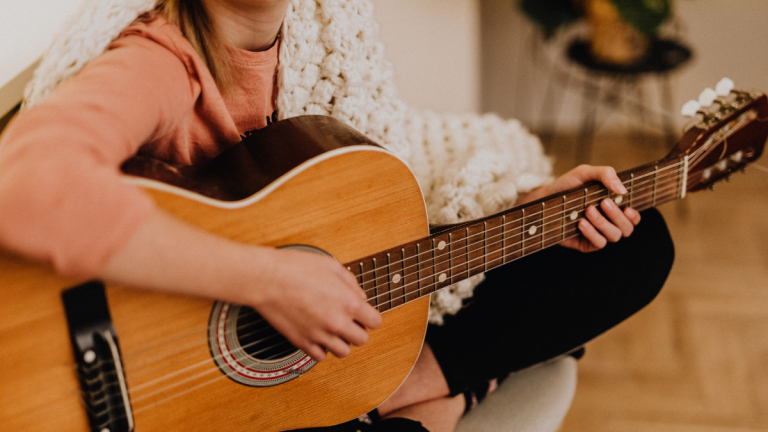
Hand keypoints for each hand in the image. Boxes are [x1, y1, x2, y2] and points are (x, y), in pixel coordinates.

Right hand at [250, 248, 381, 360]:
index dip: (370, 317)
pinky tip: (318, 336)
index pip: (375, 322)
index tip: (363, 314)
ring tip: (333, 329)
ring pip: (343, 352)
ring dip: (341, 341)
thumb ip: (350, 282)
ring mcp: (319, 335)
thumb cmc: (295, 268)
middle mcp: (337, 323)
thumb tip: (360, 296)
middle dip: (358, 330)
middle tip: (348, 320)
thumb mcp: (331, 265)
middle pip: (362, 340)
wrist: (266, 279)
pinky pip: (320, 357)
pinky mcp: (302, 342)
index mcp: (348, 303)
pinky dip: (322, 349)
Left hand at [518, 165, 640, 252]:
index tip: (627, 207)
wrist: (542, 199)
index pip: (633, 217)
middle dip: (617, 216)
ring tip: (588, 210)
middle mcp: (608, 222)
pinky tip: (581, 223)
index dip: (634, 215)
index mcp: (613, 207)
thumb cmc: (566, 186)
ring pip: (614, 236)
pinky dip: (593, 233)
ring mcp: (597, 233)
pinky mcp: (585, 243)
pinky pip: (599, 244)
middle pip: (627, 228)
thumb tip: (622, 189)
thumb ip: (606, 174)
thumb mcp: (585, 173)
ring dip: (603, 223)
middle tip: (603, 202)